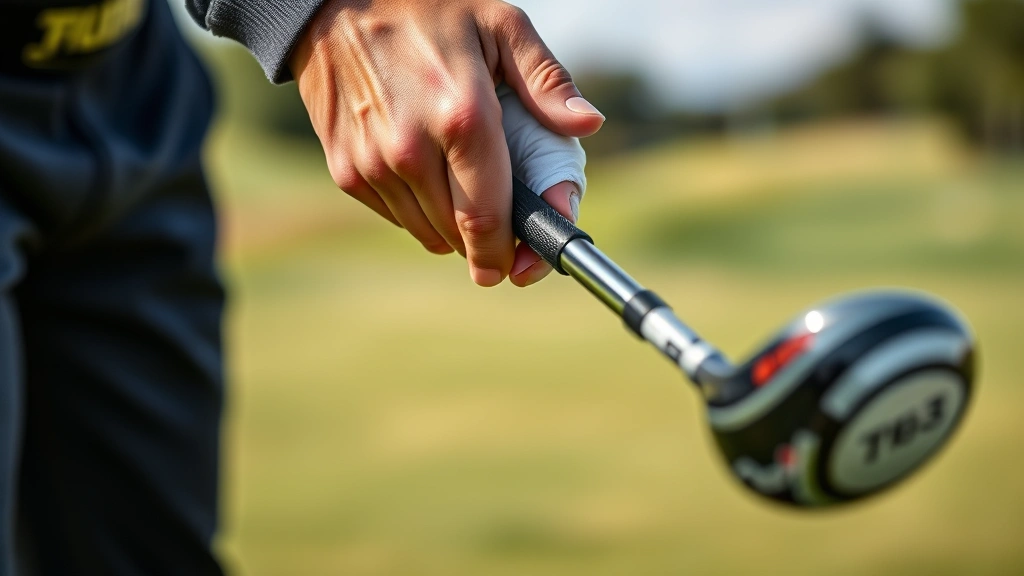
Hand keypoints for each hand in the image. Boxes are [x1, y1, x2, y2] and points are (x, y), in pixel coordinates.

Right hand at [289, 0, 603, 285]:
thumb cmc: (426, 12)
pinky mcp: (348, 171)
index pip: (488, 218)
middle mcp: (412, 149)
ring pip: (428, 232)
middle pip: (459, 235)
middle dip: (487, 245)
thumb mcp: (498, 25)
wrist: (330, 6)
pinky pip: (398, 217)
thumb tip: (587, 124)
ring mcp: (374, 164)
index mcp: (462, 117)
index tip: (519, 266)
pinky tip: (427, 173)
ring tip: (464, 191)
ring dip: (453, 228)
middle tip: (501, 234)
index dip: (507, 253)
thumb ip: (545, 80)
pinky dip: (420, 209)